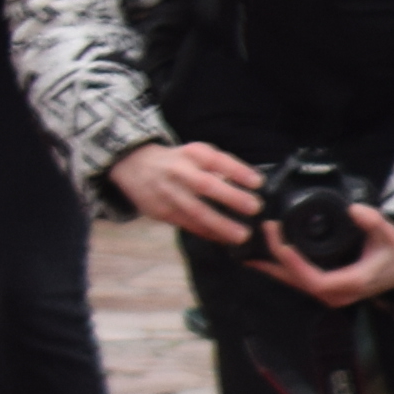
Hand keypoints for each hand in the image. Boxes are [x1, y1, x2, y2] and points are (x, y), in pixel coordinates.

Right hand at [108, 139, 264, 246]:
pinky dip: (208, 234)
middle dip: (231, 197)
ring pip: (195, 211)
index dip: (237, 171)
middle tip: (255, 208)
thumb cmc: (180, 162)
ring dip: (221, 225)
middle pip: (205, 185)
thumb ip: (221, 167)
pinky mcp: (162, 212)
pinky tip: (225, 240)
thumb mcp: (197, 154)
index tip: (258, 182)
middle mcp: (179, 171)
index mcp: (192, 154)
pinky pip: (188, 225)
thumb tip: (254, 186)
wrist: (135, 166)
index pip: (216, 160)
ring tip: (242, 236)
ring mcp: (168, 193)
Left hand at [255, 200, 393, 306]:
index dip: (292, 262)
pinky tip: (265, 260)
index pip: (312, 278)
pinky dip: (281, 269)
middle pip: (296, 281)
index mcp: (350, 283)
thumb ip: (376, 222)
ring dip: (272, 267)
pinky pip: (299, 281)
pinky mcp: (326, 289)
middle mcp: (337, 294)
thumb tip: (355, 209)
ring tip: (248, 251)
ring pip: (294, 283)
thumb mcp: (392, 236)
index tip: (280, 239)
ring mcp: (331, 294)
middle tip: (263, 233)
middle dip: (275, 259)